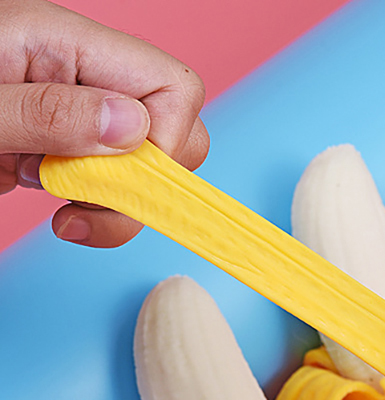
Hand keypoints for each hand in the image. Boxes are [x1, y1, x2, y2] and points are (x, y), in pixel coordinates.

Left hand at [0, 0, 208, 246]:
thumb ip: (49, 112)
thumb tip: (133, 129)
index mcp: (64, 44)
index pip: (172, 87)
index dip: (165, 140)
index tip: (121, 176)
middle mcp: (82, 78)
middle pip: (175, 129)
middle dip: (149, 179)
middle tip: (89, 197)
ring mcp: (77, 116)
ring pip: (151, 166)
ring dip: (120, 203)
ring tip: (63, 207)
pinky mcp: (66, 150)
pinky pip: (117, 185)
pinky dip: (100, 210)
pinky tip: (58, 206)